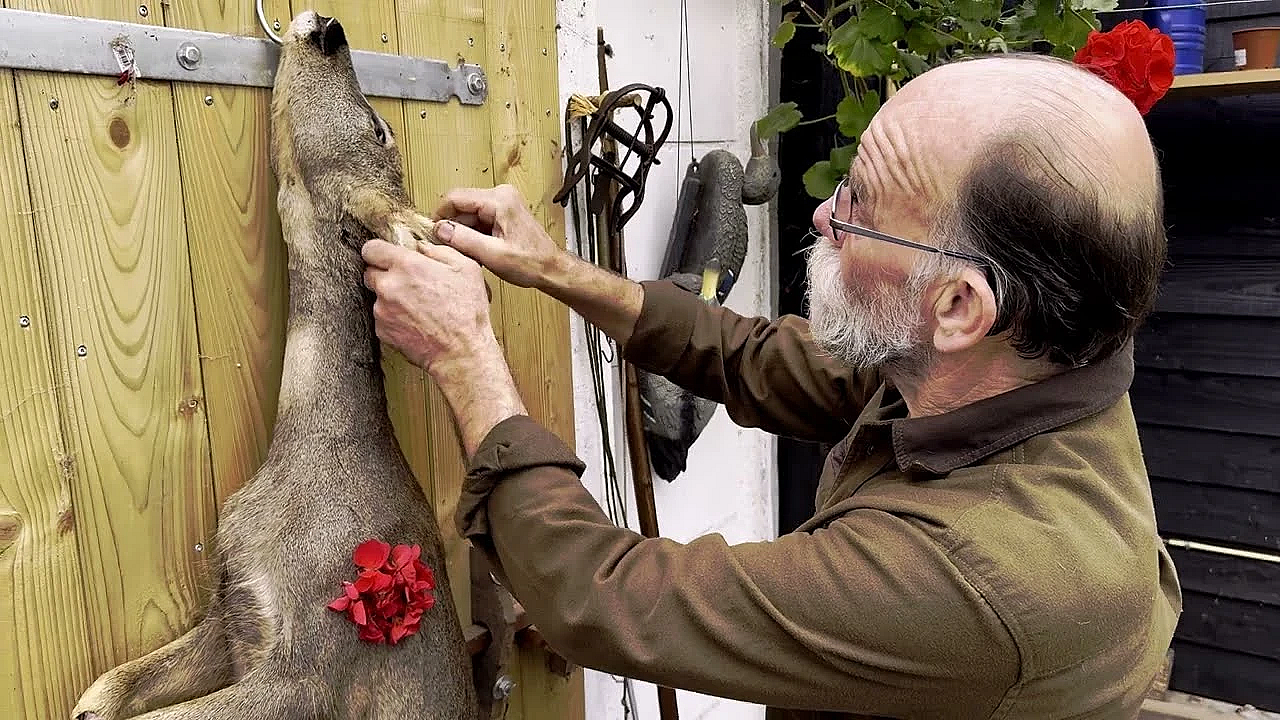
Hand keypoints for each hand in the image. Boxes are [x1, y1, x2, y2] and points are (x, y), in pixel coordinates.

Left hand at [361, 238, 497, 373]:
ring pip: (377, 296)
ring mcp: (382, 310)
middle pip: (369, 272)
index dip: (379, 251)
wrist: (461, 351)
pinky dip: (393, 317)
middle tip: (407, 282)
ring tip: (417, 306)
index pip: (371, 249)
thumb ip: (439, 250)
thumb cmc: (467, 312)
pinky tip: (414, 320)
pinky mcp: (382, 330)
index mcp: (407, 266)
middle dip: (385, 274)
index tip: (386, 256)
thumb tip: (422, 247)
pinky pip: (382, 317)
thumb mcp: (466, 269)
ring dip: (390, 298)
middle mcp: (389, 286)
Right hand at [433, 184, 561, 288]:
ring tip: (464, 252)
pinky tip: (474, 250)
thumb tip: (439, 229)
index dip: (439, 216)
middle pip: (460, 205)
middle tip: (447, 248)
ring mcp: (501, 202)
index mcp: (499, 200)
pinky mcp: (502, 211)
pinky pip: (477, 218)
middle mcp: (500, 195)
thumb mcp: (493, 255)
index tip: (431, 234)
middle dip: (451, 226)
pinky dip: (471, 233)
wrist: (551, 268)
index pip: (454, 198)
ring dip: (461, 231)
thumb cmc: (531, 263)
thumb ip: (464, 240)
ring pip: (467, 213)